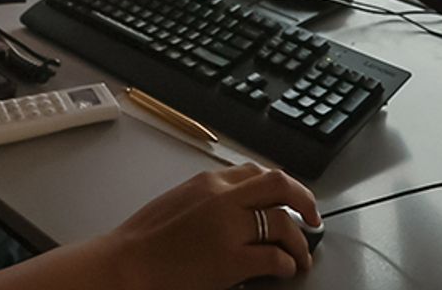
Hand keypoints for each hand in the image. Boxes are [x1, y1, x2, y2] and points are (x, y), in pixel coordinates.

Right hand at [106, 162, 319, 289]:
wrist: (128, 262)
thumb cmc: (146, 238)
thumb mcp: (180, 200)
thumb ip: (210, 198)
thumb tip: (239, 209)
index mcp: (209, 181)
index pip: (257, 172)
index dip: (282, 186)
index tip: (291, 198)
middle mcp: (222, 197)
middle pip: (279, 186)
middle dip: (304, 201)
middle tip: (313, 218)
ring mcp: (228, 228)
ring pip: (282, 224)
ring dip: (299, 242)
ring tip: (301, 257)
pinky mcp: (231, 259)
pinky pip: (273, 258)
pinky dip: (285, 264)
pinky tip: (285, 270)